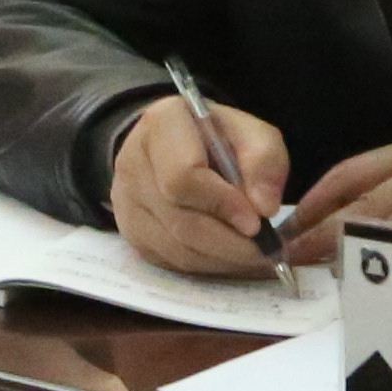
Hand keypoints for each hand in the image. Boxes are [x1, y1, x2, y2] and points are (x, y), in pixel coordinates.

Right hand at [107, 92, 296, 274]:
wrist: (180, 146)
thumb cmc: (219, 138)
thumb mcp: (251, 133)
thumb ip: (264, 160)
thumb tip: (264, 208)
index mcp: (161, 125)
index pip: (183, 176)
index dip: (222, 204)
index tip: (257, 222)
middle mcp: (132, 162)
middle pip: (180, 221)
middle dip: (230, 243)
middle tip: (266, 251)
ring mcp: (125, 201)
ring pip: (176, 248)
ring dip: (221, 259)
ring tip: (254, 256)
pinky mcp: (131, 232)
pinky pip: (170, 261)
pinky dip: (206, 266)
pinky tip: (230, 257)